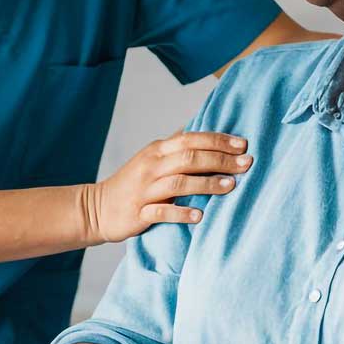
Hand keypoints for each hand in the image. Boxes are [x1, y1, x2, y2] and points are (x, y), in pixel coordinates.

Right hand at [85, 131, 251, 242]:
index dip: (218, 140)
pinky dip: (181, 212)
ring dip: (206, 183)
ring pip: (178, 182)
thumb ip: (175, 146)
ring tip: (231, 186)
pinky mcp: (138, 213)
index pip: (191, 139)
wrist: (96, 208)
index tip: (243, 144)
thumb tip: (202, 129)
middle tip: (247, 164)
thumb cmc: (132, 184)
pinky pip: (161, 212)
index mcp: (157, 150)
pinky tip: (200, 215)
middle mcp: (151, 166)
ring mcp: (144, 190)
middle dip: (220, 160)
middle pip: (189, 158)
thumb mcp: (152, 158)